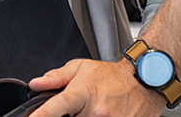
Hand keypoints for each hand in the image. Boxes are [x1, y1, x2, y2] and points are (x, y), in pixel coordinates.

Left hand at [28, 58, 165, 116]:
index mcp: (83, 93)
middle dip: (68, 115)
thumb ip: (56, 77)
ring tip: (90, 109)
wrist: (144, 82)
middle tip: (77, 106)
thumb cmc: (111, 77)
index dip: (42, 115)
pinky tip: (99, 114)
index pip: (57, 107)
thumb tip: (36, 84)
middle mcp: (96, 112)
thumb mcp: (80, 68)